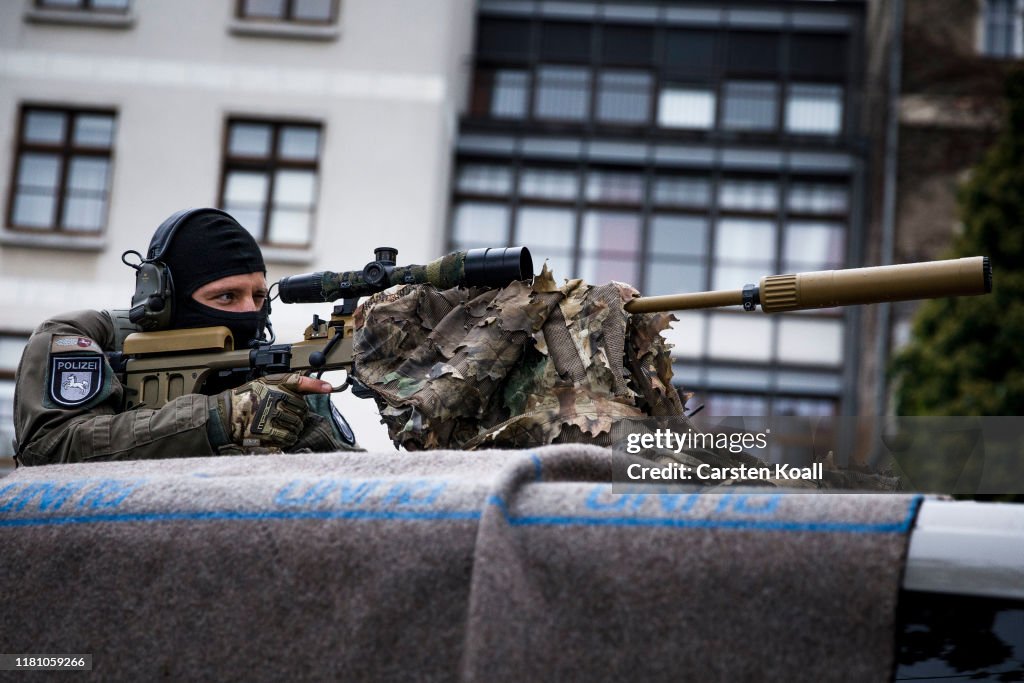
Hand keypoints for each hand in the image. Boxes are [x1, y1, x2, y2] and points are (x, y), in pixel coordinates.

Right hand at [209, 373, 330, 449]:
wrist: (228, 414)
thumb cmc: (250, 397)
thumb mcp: (269, 383)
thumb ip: (294, 384)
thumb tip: (323, 387)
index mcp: (275, 386)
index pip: (300, 383)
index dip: (316, 386)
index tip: (329, 388)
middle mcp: (274, 399)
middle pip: (302, 410)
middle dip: (298, 415)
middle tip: (284, 416)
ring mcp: (271, 416)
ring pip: (297, 425)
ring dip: (293, 428)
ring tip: (280, 425)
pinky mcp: (266, 432)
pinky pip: (288, 438)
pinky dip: (287, 438)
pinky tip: (279, 434)